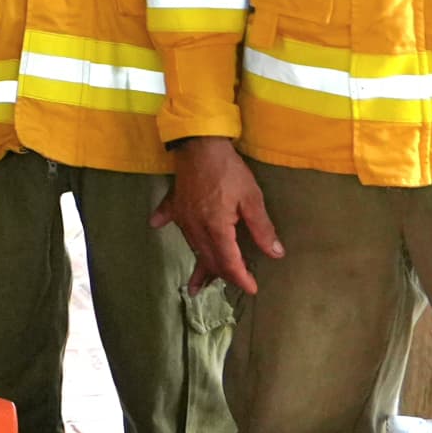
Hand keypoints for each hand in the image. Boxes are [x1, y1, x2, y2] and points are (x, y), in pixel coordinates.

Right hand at [157, 137, 279, 294]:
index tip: (252, 288)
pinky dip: (164, 224)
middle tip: (235, 284)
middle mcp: (196, 228)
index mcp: (216, 228)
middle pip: (209, 259)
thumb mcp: (252, 198)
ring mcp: (183, 217)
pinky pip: (169, 218)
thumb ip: (262, 228)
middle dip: (223, 275)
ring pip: (193, 247)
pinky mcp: (175, 203)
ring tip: (197, 283)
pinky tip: (156, 226)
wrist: (201, 144)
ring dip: (200, 264)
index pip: (229, 262)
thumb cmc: (229, 170)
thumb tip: (275, 253)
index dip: (241, 278)